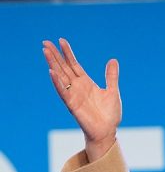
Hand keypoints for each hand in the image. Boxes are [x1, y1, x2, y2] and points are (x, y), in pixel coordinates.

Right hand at [42, 38, 121, 161]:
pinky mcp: (72, 105)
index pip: (74, 64)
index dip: (67, 53)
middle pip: (63, 67)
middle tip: (45, 42)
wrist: (108, 131)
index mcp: (86, 83)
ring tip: (45, 51)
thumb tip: (113, 60)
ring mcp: (73, 95)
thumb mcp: (113, 91)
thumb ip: (111, 76)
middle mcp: (77, 87)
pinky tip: (51, 72)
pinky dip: (57, 82)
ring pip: (60, 76)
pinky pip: (63, 91)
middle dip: (55, 55)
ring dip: (52, 64)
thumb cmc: (109, 114)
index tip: (61, 40)